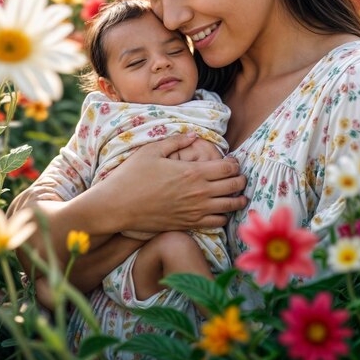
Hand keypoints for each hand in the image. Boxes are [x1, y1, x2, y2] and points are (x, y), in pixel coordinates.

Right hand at [94, 133, 246, 231]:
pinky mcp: (188, 224)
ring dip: (238, 199)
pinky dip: (224, 216)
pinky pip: (217, 222)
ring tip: (239, 195)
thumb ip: (176, 141)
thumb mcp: (152, 150)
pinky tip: (221, 211)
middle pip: (234, 186)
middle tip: (241, 176)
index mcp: (193, 172)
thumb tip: (194, 135)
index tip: (233, 161)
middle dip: (241, 179)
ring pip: (229, 206)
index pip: (228, 168)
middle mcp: (199, 193)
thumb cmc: (132, 175)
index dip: (235, 163)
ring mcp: (195, 211)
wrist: (118, 206)